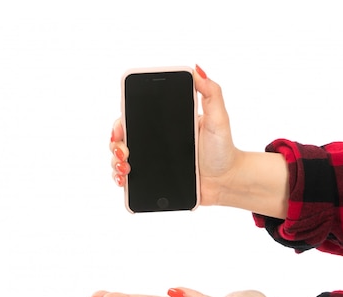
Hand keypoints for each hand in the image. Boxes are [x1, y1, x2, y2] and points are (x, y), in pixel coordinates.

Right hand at [109, 65, 239, 205]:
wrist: (227, 180)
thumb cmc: (224, 149)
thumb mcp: (219, 119)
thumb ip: (211, 94)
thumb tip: (197, 69)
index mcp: (166, 121)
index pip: (136, 114)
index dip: (122, 119)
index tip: (120, 127)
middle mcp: (156, 138)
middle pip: (123, 135)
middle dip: (115, 142)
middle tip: (123, 150)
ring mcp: (154, 158)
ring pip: (121, 156)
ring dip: (115, 160)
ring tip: (125, 167)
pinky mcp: (154, 177)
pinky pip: (130, 177)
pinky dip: (120, 177)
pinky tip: (122, 179)